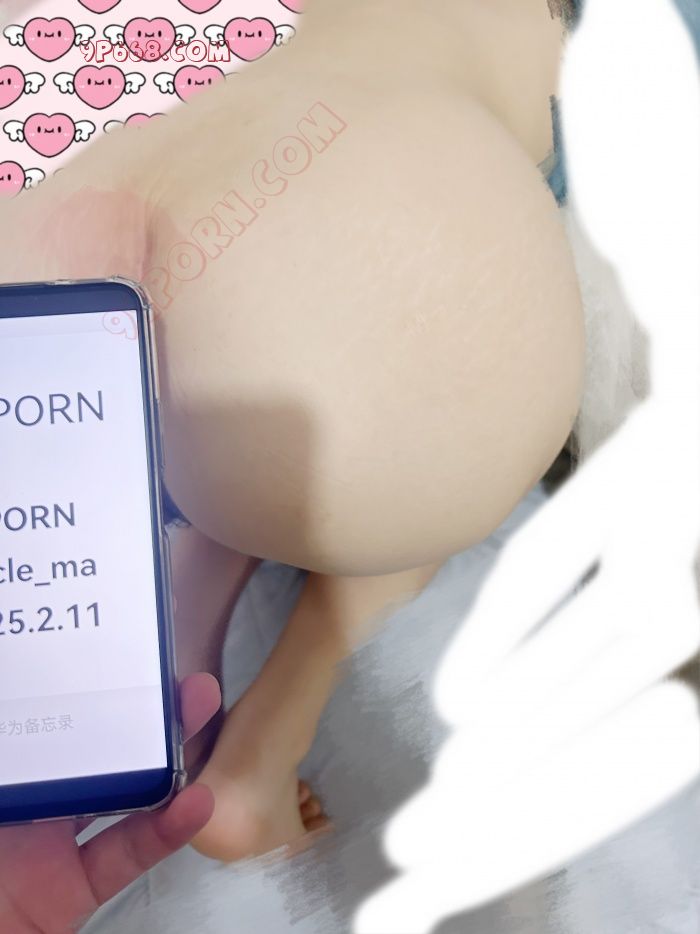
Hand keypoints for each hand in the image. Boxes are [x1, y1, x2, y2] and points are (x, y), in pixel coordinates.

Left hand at [0, 672, 220, 933]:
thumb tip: (9, 683)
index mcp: (0, 769)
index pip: (36, 708)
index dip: (72, 673)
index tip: (108, 641)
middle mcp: (22, 797)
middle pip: (87, 740)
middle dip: (133, 703)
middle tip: (170, 668)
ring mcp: (48, 843)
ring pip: (116, 789)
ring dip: (163, 752)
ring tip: (199, 709)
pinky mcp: (72, 890)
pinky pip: (124, 855)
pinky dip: (163, 832)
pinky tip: (194, 803)